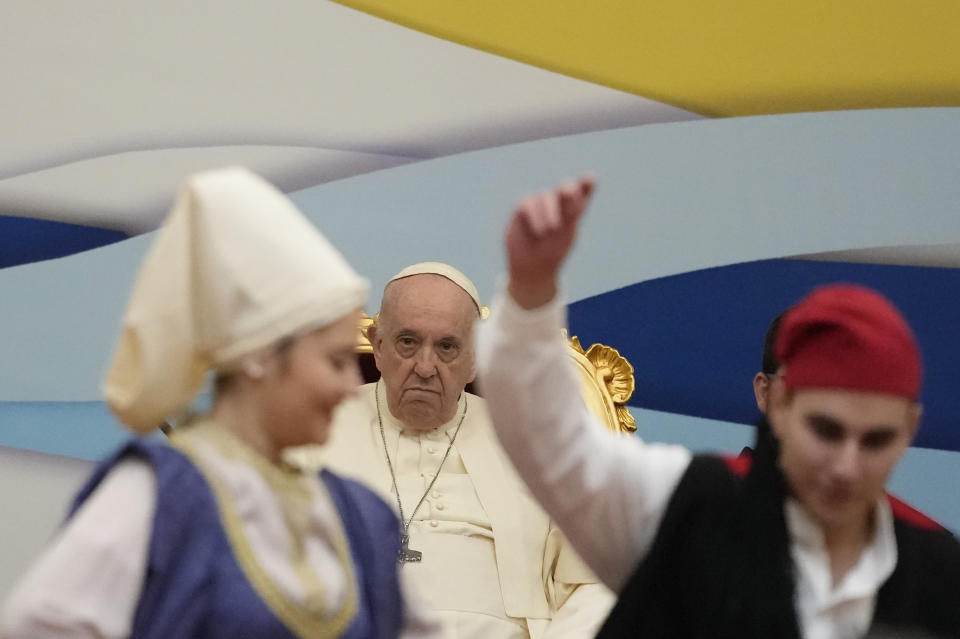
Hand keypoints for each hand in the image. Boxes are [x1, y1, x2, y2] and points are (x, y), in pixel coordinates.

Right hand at [506, 176, 594, 308]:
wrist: (531, 267)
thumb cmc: (552, 252)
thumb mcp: (565, 232)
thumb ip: (570, 211)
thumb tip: (571, 190)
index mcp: (573, 211)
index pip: (582, 193)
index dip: (586, 185)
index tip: (590, 179)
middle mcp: (558, 204)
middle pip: (565, 189)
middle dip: (567, 189)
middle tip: (569, 194)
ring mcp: (540, 204)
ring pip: (545, 197)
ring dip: (548, 212)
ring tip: (549, 231)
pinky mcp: (522, 208)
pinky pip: (527, 204)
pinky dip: (534, 216)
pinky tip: (538, 232)